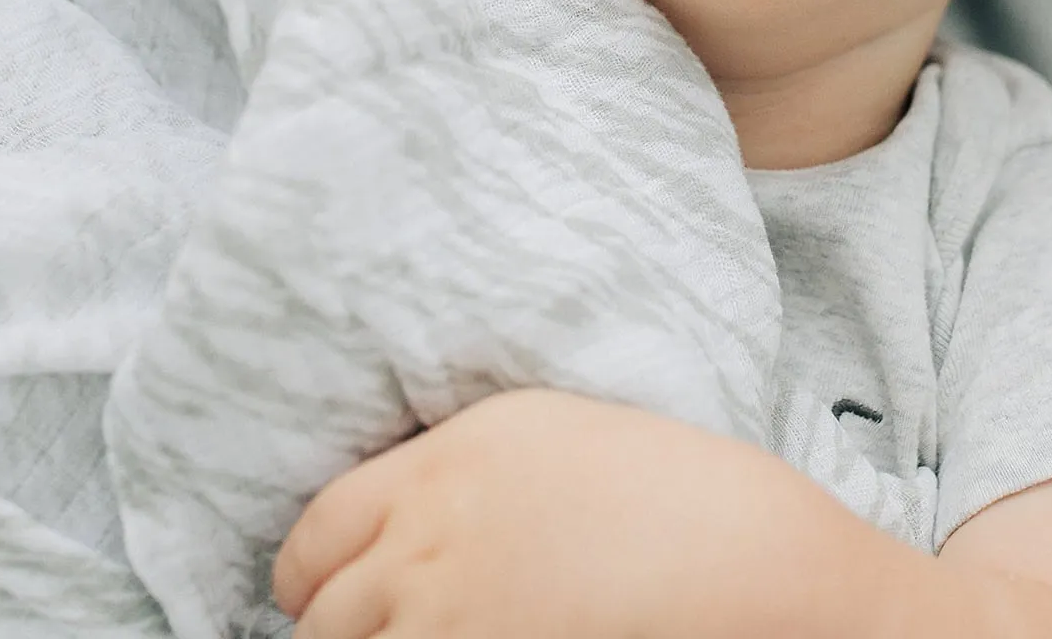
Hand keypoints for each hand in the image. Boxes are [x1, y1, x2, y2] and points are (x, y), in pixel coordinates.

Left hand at [272, 386, 861, 638]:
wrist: (742, 551)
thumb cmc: (659, 483)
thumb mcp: (537, 433)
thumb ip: (445, 473)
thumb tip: (388, 525)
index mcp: (439, 470)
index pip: (313, 539)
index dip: (308, 575)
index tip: (323, 591)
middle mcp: (429, 548)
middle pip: (322, 619)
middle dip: (339, 628)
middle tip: (378, 631)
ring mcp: (455, 626)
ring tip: (430, 637)